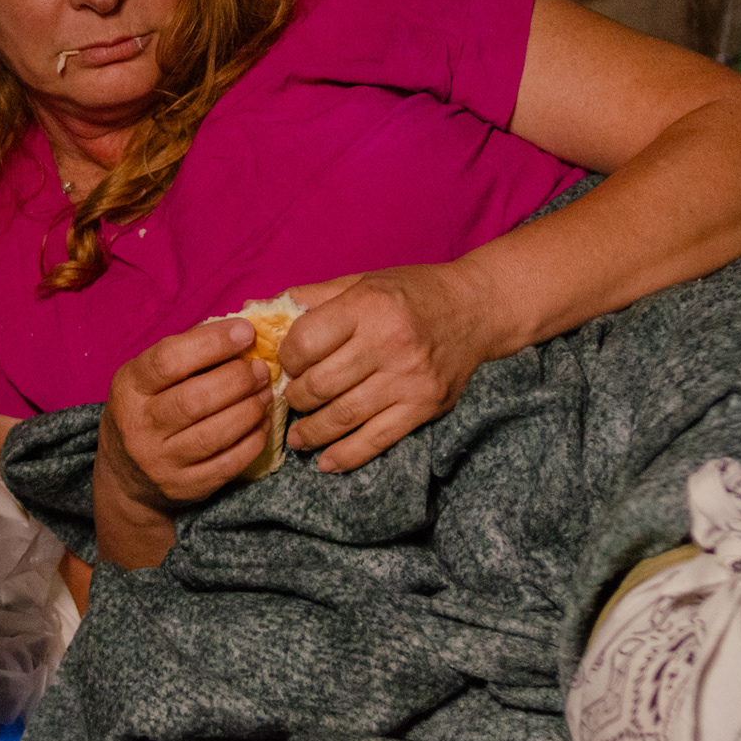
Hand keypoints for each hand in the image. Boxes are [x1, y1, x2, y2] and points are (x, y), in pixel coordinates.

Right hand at [98, 318, 273, 515]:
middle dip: (238, 379)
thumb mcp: (147, 378)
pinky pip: (228, 464)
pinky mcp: (184, 487)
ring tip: (266, 392)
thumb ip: (186, 353)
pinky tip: (262, 422)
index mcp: (129, 388)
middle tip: (261, 368)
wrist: (125, 477)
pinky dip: (253, 440)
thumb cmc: (146, 410)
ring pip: (214, 434)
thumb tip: (239, 330)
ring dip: (250, 408)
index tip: (245, 332)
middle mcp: (139, 426)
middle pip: (195, 399)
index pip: (168, 360)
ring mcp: (161, 461)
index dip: (211, 343)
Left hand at [279, 261, 516, 472]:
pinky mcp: (424, 407)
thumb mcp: (362, 280)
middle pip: (319, 385)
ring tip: (299, 436)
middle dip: (295, 398)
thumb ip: (314, 298)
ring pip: (342, 417)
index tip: (287, 364)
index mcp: (367, 306)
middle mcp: (388, 343)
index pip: (305, 343)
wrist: (477, 308)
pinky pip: (376, 440)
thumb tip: (263, 314)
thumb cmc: (412, 291)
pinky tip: (326, 461)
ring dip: (312, 432)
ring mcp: (408, 379)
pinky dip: (346, 456)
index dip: (286, 358)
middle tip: (291, 399)